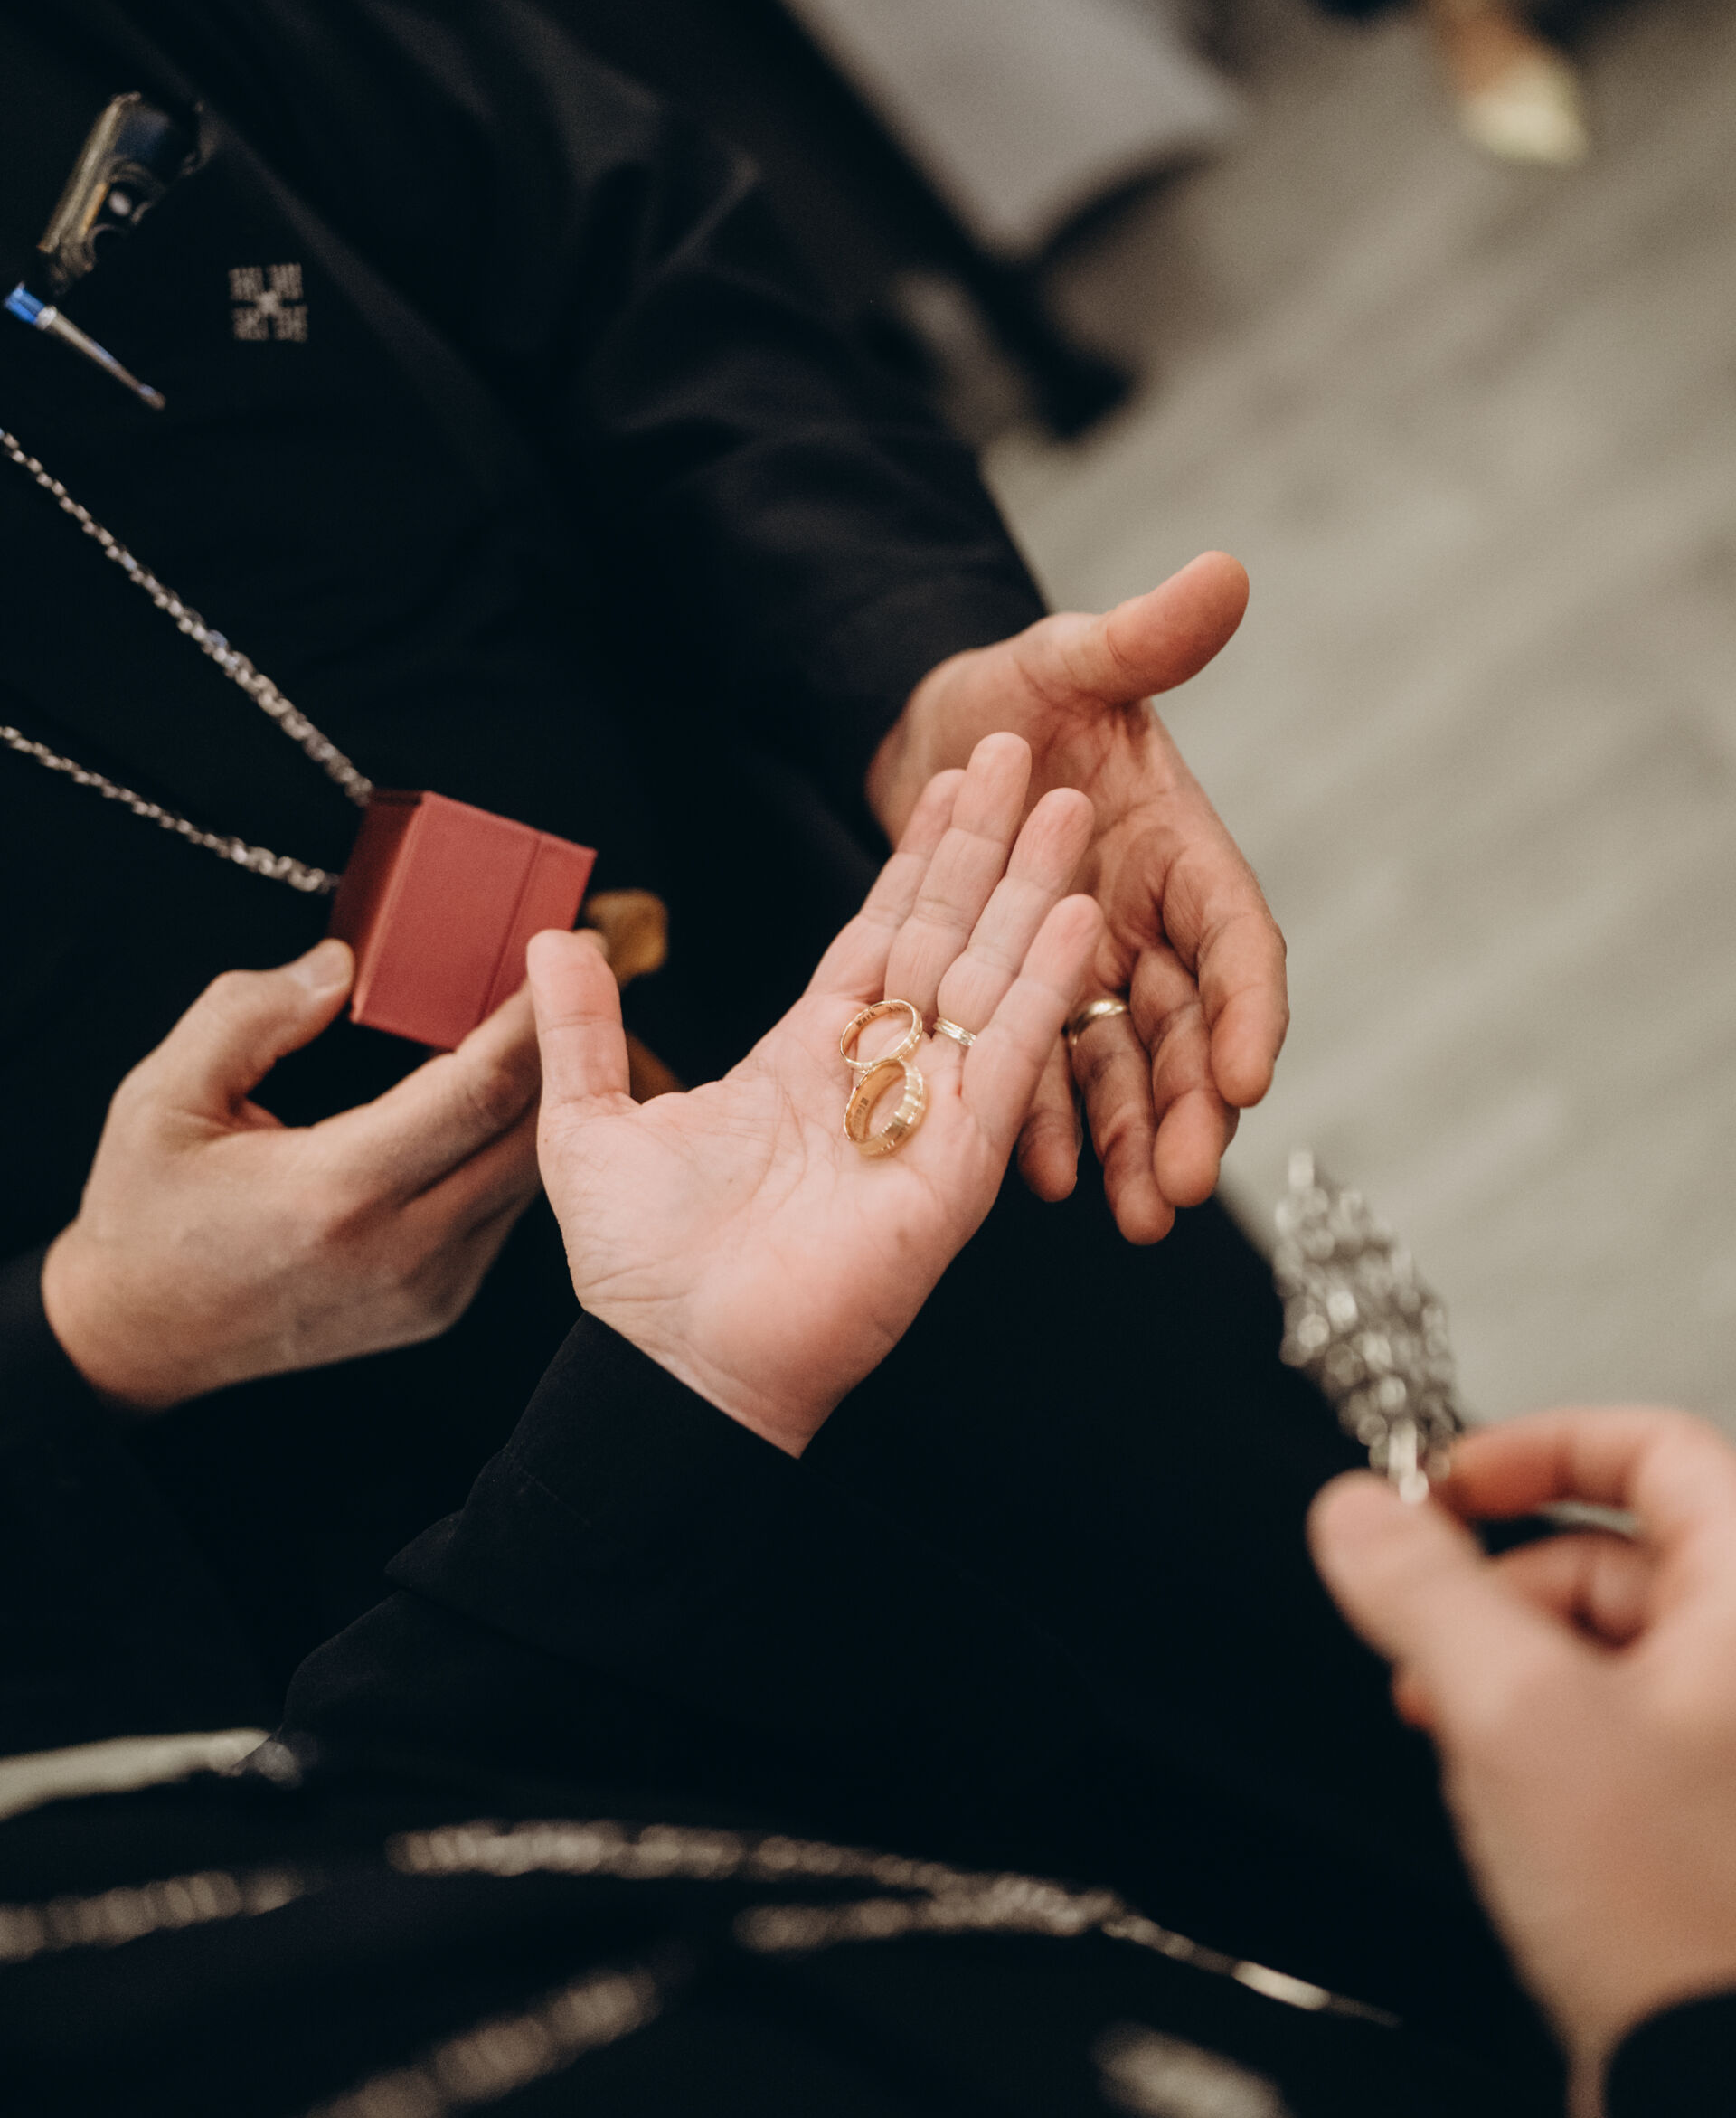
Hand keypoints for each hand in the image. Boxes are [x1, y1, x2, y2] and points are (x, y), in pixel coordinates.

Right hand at [42, 940, 542, 1410]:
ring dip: (549, 1102)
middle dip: (563, 1050)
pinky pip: (504, 1214)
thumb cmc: (149, 1214)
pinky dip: (513, 1152)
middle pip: (529, 1134)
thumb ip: (248, 1015)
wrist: (143, 1336)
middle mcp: (401, 1248)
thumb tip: (339, 965)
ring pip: (528, 1177)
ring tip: (545, 1032)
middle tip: (575, 979)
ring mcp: (430, 1286)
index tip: (559, 954)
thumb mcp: (162, 1098)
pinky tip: (502, 1103)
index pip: (478, 1092)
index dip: (532, 1019)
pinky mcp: (439, 1305)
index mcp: (336, 1191)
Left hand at [530, 735, 1100, 1454]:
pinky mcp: (959, 1165)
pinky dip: (1043, 987)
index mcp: (806, 1060)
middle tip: (1027, 753)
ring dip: (1030, 891)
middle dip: (988, 845)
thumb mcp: (591, 1123)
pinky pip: (1010, 1061)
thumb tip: (555, 939)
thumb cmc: (642, 1270)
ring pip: (990, 979)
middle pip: (947, 935)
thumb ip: (583, 1028)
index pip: (878, 931)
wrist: (679, 1364)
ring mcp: (928, 1117)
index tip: (950, 779)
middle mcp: (880, 1079)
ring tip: (1070, 806)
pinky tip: (1072, 913)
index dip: (915, 855)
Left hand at [866, 551, 1285, 1243]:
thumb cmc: (1013, 689)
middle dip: (1193, 1109)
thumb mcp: (1069, 657)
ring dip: (1137, 1142)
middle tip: (1186, 1187)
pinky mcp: (1029, 998)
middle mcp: (1148, 925)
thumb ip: (1142, 637)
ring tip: (1136, 1218)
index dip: (1247, 1010)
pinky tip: (1046, 1180)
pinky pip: (1048, 1073)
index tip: (1251, 1076)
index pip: (1236, 941)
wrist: (933, 733)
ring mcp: (1092, 971)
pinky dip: (1053, 1122)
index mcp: (1181, 852)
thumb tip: (1225, 571)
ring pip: (1129, 1072)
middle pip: (1189, 1031)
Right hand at [1309, 1411, 1735, 2117]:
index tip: (1450, 1480)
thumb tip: (1358, 1510)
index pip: (1658, 1447)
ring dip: (1507, 1649)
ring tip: (1438, 1699)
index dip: (1542, 1444)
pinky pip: (1614, 1716)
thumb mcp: (1513, 1713)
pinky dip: (1537, 1717)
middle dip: (1501, 1570)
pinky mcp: (1705, 1808)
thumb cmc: (1670, 1909)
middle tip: (1421, 1600)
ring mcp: (1730, 1737)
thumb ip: (1426, 1591)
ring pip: (1608, 1634)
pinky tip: (1483, 1762)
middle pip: (1620, 1544)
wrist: (1713, 2081)